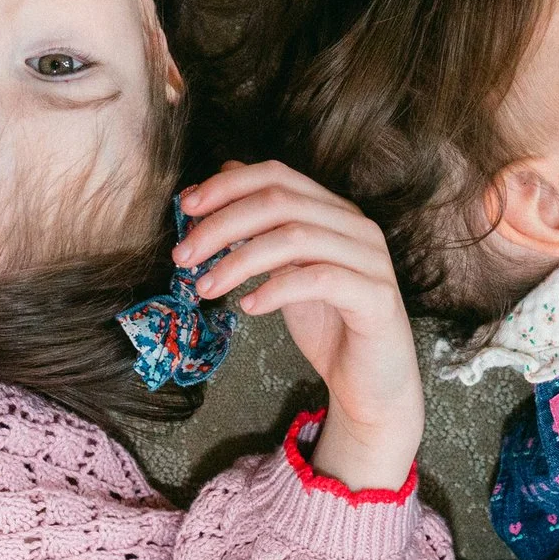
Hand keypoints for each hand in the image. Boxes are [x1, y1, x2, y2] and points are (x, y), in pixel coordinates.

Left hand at [176, 162, 424, 492]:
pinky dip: (276, 289)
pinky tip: (249, 306)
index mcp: (334, 212)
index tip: (186, 208)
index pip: (277, 175)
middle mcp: (356, 226)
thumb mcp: (286, 270)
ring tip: (205, 287)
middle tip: (183, 255)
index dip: (227, 186)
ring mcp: (370, 259)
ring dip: (239, 260)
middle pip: (280, 202)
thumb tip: (221, 180)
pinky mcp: (375, 297)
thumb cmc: (329, 325)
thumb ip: (263, 230)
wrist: (371, 384)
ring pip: (295, 238)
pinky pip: (319, 280)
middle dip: (222, 224)